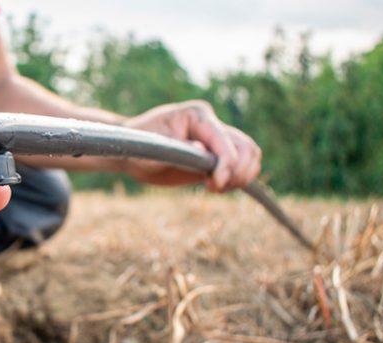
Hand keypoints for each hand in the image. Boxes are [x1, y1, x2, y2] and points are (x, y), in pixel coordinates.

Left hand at [122, 100, 261, 191]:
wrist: (132, 149)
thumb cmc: (138, 145)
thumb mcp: (151, 149)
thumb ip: (177, 149)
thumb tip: (202, 150)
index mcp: (196, 115)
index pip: (223, 138)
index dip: (226, 163)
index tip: (216, 184)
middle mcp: (211, 123)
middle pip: (245, 146)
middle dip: (238, 170)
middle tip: (215, 187)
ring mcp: (216, 138)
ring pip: (249, 153)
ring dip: (242, 175)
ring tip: (217, 187)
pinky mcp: (217, 154)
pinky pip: (242, 163)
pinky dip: (239, 177)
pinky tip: (218, 186)